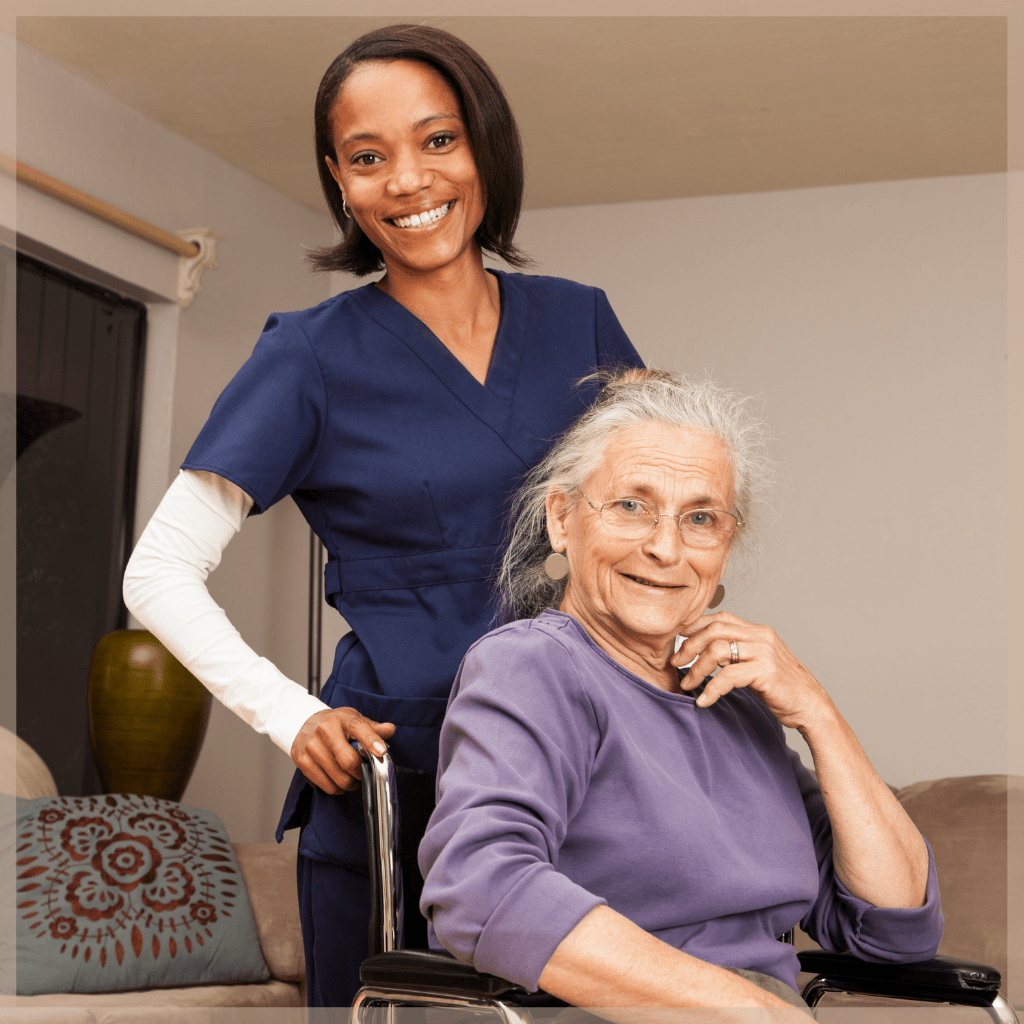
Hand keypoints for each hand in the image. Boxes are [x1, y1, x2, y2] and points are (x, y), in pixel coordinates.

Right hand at [290, 707, 395, 793]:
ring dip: (349, 783)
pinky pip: (325, 784)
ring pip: (338, 776)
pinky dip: (336, 788)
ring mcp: (312, 745)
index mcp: (342, 718)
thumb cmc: (334, 724)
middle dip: (360, 772)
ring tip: (352, 779)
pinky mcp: (302, 760)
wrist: (303, 723)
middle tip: (363, 773)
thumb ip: (373, 727)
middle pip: (348, 760)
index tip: (381, 752)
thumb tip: (390, 730)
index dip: (371, 741)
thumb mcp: (354, 719)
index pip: (358, 727)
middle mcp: (325, 729)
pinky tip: (338, 782)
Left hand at [672, 611, 831, 731]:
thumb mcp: (755, 664)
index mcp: (757, 631)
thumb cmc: (781, 688)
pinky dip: (711, 689)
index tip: (677, 641)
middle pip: (714, 629)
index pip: (720, 618)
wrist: (811, 706)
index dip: (695, 626)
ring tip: (687, 685)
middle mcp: (761, 636)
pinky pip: (728, 676)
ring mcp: (764, 652)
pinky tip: (704, 701)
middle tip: (675, 662)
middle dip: (689, 645)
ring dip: (696, 668)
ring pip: (717, 650)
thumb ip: (734, 654)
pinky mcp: (766, 671)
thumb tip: (704, 653)